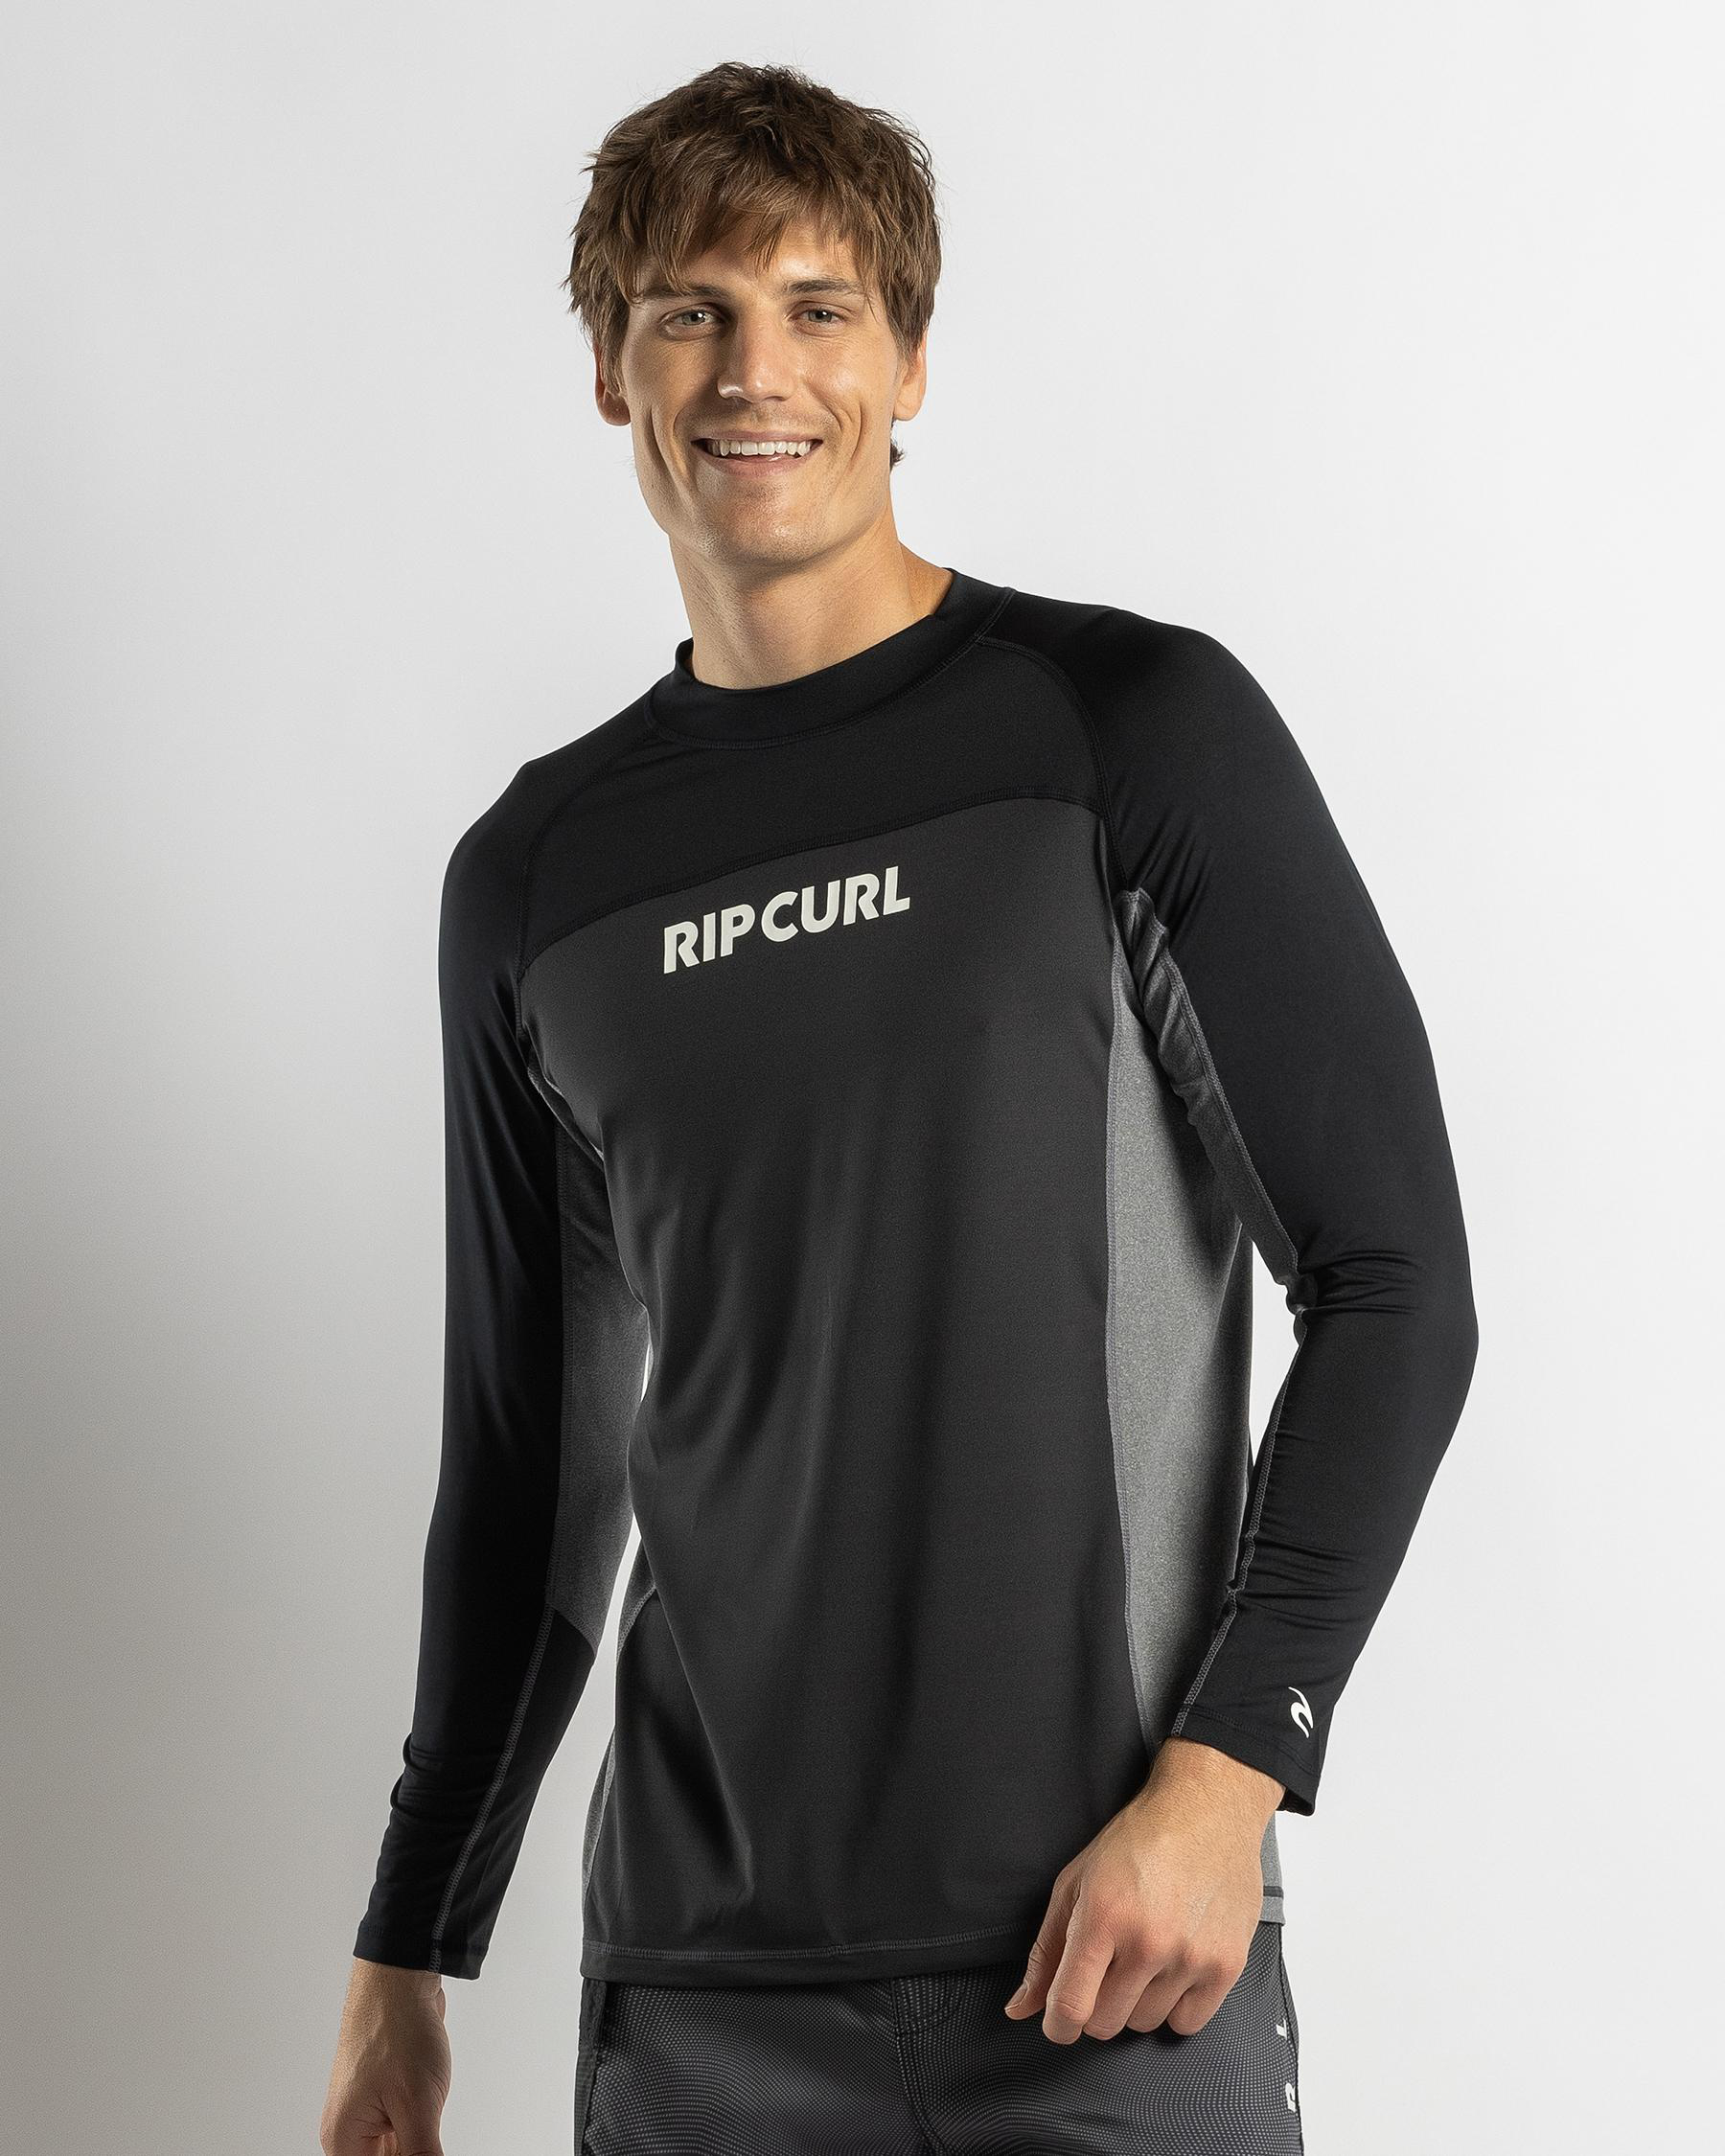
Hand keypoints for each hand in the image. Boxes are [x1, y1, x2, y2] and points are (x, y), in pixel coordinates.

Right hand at [320, 1957, 452, 2155]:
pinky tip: (432, 2109)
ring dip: (419, 2142)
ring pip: (397, 2147)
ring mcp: (367, 2110)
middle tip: (427, 2119)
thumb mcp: (418, 2106)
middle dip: (413, 2151)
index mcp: (344, 2140)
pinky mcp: (385, 2093)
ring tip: (426, 2097)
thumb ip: (422, 2154)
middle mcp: (349, 2130)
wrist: (401, 1977)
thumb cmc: (398, 2031)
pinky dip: (420, 2128)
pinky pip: (403, 2126)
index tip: (425, 2146)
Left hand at [1002, 1737, 1281, 2043]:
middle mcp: (1147, 1942)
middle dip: (1096, 2005)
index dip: (1057, 2025)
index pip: (1070, 2006)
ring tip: (1144, 1957)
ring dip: (1136, 2003)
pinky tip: (1172, 1971)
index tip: (1059, 2022)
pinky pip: (1187, 2023)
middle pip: (1106, 2023)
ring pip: (1145, 2024)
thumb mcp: (1075, 1883)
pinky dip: (1175, 2007)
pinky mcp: (1226, 1965)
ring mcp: (1190, 1957)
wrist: (1206, 1811)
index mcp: (1102, 1917)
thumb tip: (1021, 2006)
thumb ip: (1046, 1951)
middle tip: (1106, 1969)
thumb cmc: (1138, 1841)